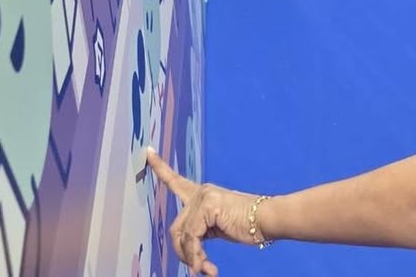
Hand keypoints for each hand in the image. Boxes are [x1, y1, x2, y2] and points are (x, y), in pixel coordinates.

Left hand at [147, 148, 260, 275]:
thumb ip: (199, 231)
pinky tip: (206, 267)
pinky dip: (197, 256)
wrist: (268, 219)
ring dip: (192, 258)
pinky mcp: (207, 207)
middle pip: (176, 228)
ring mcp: (203, 198)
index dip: (159, 167)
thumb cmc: (248, 224)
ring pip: (183, 236)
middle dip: (182, 252)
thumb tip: (188, 254)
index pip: (176, 180)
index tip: (147, 151)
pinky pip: (193, 238)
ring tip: (204, 270)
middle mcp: (200, 192)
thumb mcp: (217, 227)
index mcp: (202, 194)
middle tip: (196, 268)